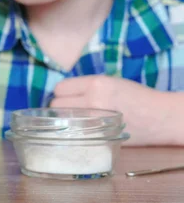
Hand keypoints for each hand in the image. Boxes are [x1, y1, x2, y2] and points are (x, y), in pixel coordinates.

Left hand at [50, 75, 173, 145]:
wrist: (161, 117)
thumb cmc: (134, 96)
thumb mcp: (109, 82)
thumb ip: (85, 87)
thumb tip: (59, 95)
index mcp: (96, 84)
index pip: (60, 88)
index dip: (62, 93)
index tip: (68, 98)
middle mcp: (93, 100)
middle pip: (56, 105)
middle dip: (61, 108)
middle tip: (71, 111)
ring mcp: (96, 120)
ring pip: (62, 120)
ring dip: (65, 121)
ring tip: (76, 121)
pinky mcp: (101, 136)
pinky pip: (74, 134)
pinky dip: (74, 132)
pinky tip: (82, 131)